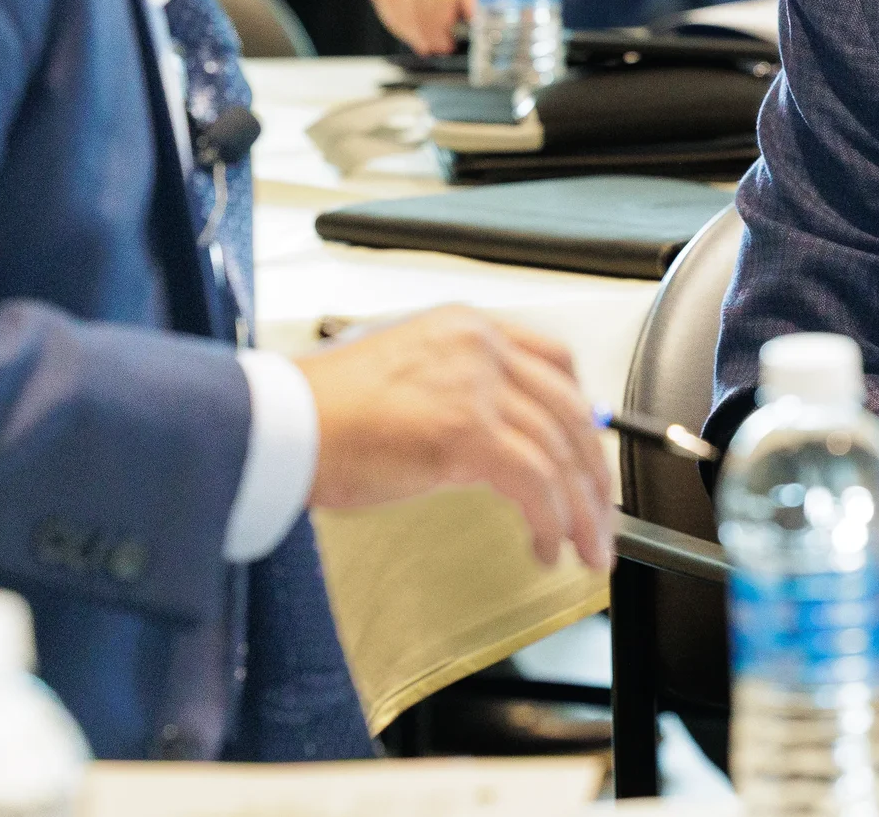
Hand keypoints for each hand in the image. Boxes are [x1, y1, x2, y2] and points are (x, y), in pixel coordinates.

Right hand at [297, 304, 612, 571]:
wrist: (277, 424)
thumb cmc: (318, 412)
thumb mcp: (400, 379)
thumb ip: (454, 397)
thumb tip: (492, 446)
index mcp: (463, 327)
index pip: (554, 361)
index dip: (581, 413)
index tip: (588, 454)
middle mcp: (478, 346)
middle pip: (570, 409)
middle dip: (593, 472)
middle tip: (601, 515)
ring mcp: (476, 385)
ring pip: (561, 451)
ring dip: (581, 510)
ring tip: (584, 549)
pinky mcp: (467, 431)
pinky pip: (536, 483)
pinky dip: (551, 521)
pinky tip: (546, 548)